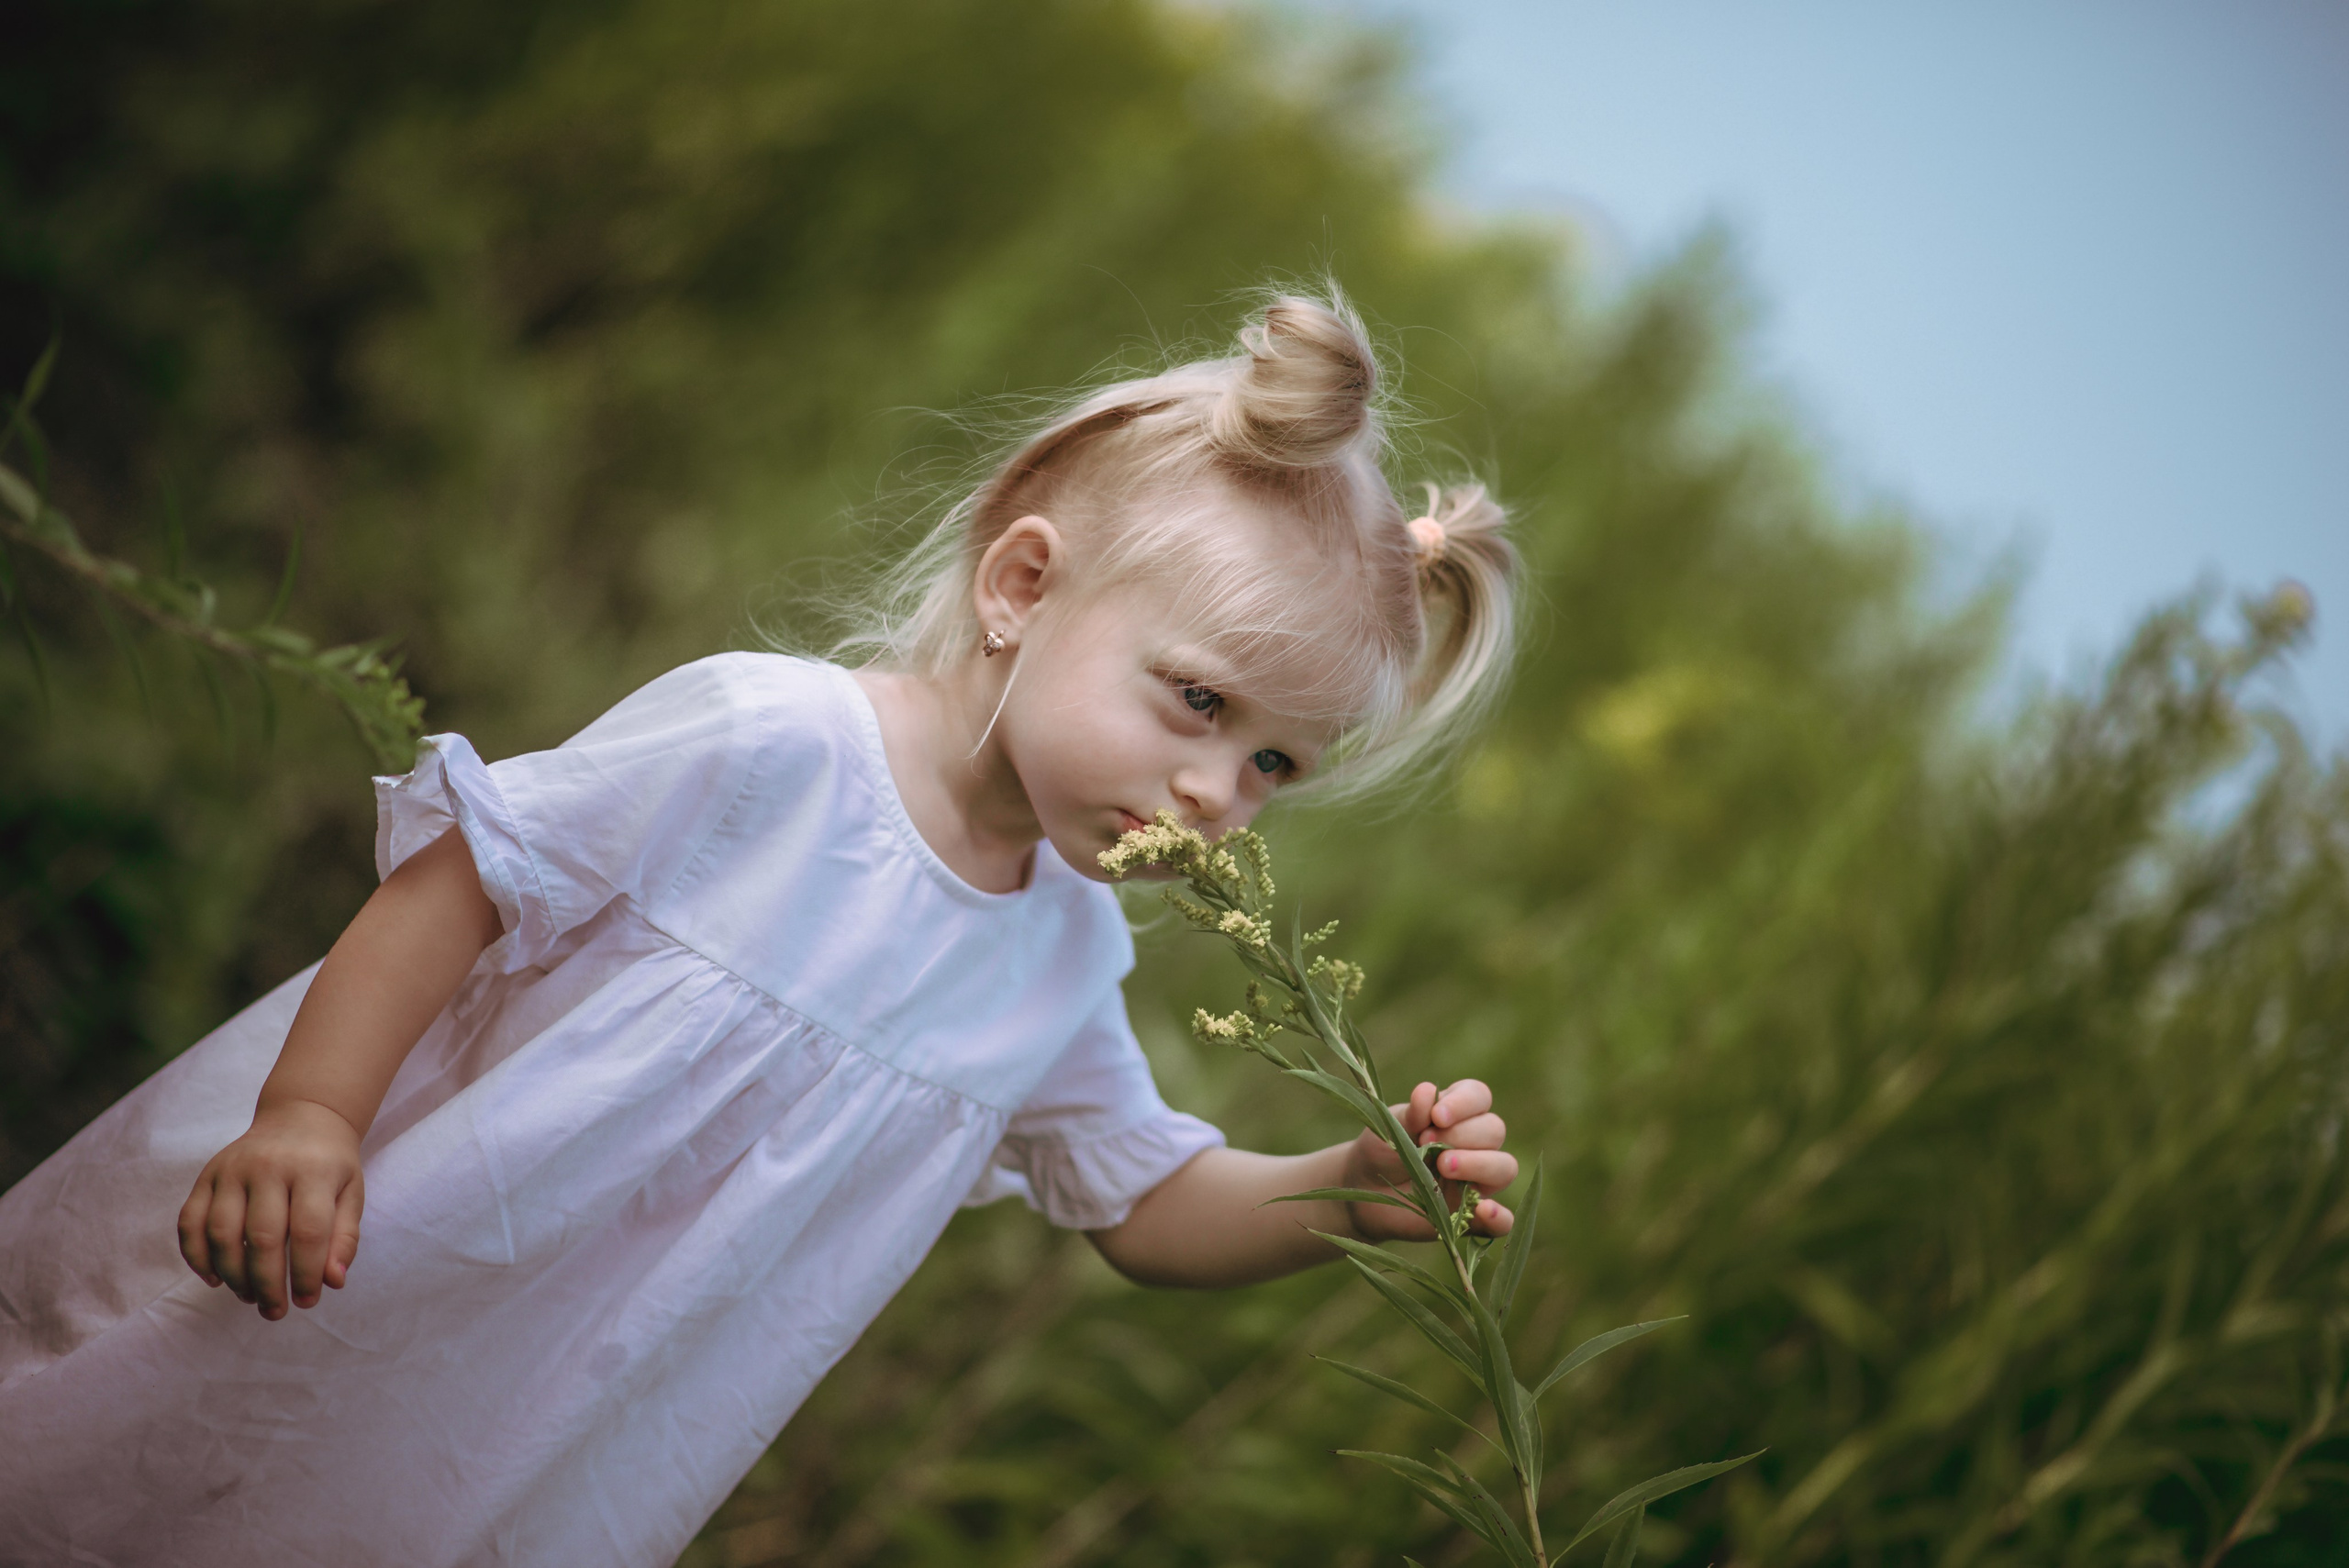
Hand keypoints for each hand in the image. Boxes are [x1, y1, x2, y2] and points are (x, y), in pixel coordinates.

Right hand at [177, 1099, 365, 1320]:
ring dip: (233, 1276)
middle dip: (268, 1284)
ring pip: (221, 1234)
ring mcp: (231, 1169)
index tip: (307, 1301)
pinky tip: (217, 1278)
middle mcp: (269, 1167)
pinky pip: (190, 1222)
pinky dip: (197, 1257)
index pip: (309, 1232)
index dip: (306, 1274)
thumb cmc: (330, 1164)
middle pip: (262, 1237)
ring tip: (250, 1296)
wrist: (301, 1117)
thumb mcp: (351, 1194)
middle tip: (275, 1311)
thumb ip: (344, 1238)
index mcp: (313, 1170)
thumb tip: (333, 1282)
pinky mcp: (206, 1175)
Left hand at [1344, 1078, 1516, 1243]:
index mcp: (1457, 1114)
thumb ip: (1411, 1113)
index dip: (1464, 1103)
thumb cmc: (1381, 1150)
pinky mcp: (1473, 1216)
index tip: (1437, 1116)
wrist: (1364, 1190)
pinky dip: (1500, 1217)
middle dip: (1462, 1134)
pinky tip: (1484, 1210)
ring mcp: (1477, 1181)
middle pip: (1494, 1130)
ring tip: (1443, 1167)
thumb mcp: (1390, 1129)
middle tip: (1425, 1143)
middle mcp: (1475, 1145)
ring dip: (1479, 1164)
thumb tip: (1428, 1091)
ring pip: (1505, 1167)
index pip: (1479, 1097)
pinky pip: (1502, 1222)